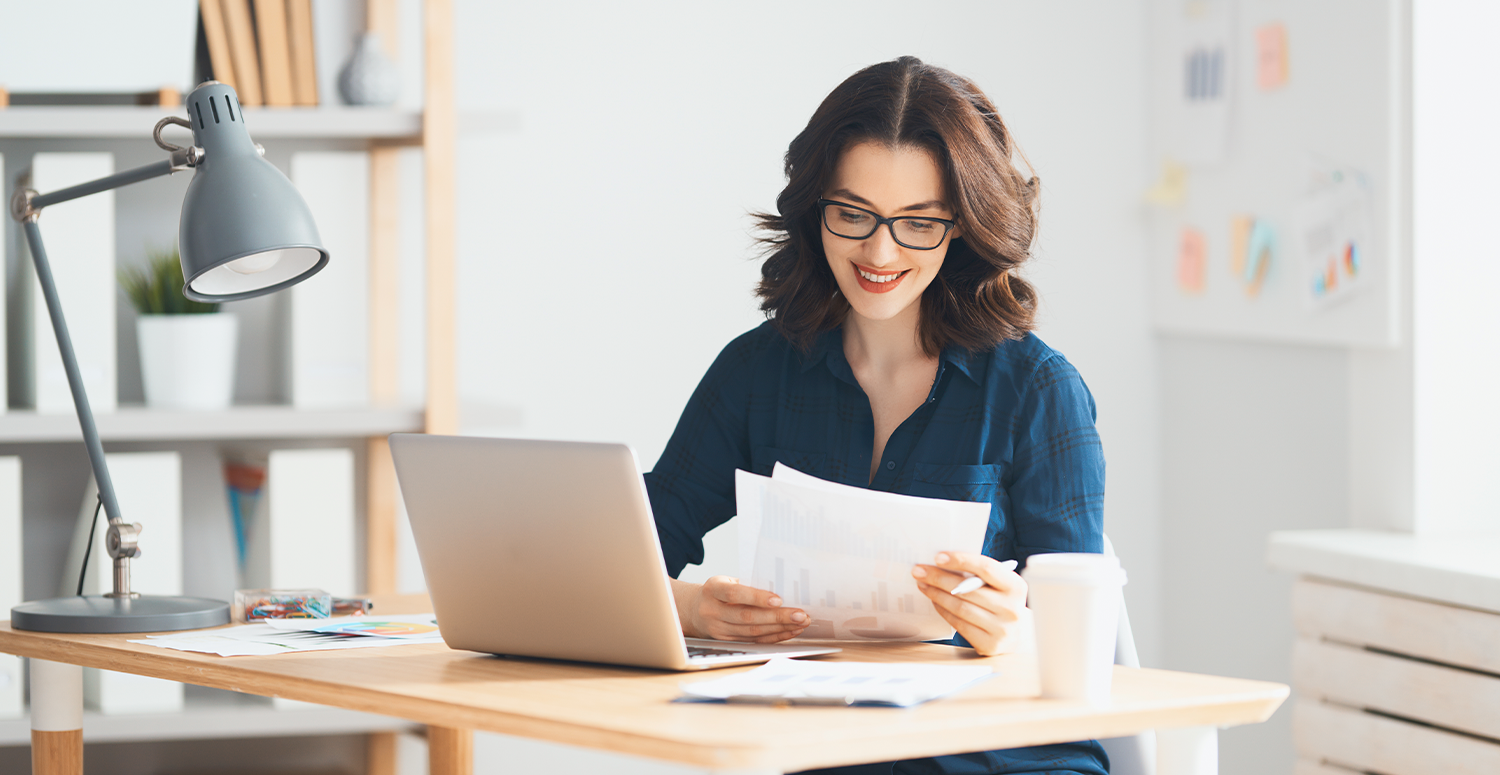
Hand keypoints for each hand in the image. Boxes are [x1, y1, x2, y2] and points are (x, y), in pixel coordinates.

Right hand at [670, 576, 808, 642]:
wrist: (694, 610)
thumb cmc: (718, 592)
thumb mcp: (726, 581)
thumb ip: (748, 584)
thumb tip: (782, 588)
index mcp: (713, 590)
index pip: (735, 594)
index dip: (757, 597)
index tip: (779, 600)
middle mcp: (712, 611)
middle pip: (747, 617)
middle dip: (777, 617)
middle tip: (800, 615)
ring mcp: (718, 629)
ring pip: (752, 632)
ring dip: (780, 628)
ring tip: (800, 623)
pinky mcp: (727, 642)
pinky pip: (754, 641)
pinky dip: (774, 637)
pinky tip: (789, 632)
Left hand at [912, 552, 1029, 655]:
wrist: (1016, 635)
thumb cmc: (1001, 602)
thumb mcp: (999, 586)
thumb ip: (979, 575)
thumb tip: (943, 564)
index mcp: (1016, 586)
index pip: (986, 568)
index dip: (961, 560)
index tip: (938, 557)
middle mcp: (1012, 608)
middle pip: (967, 590)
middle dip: (939, 578)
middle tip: (919, 571)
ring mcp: (1001, 629)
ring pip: (960, 607)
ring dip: (937, 594)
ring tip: (923, 584)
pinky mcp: (989, 644)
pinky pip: (959, 624)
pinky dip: (943, 610)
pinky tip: (935, 601)